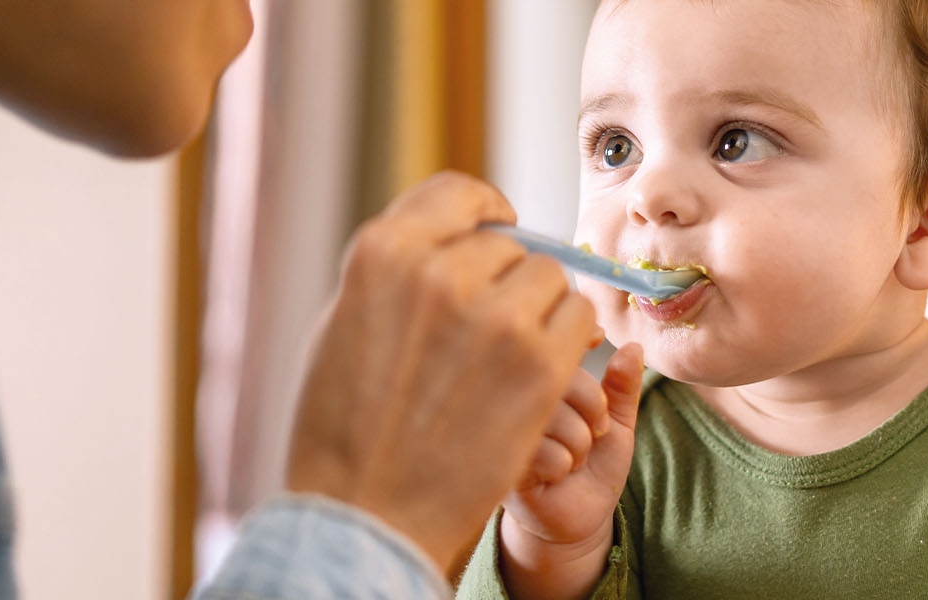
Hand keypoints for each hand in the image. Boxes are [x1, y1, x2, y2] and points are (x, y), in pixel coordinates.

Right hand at [284, 171, 599, 572]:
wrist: (367, 515)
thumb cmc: (346, 427)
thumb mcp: (348, 322)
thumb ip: (401, 273)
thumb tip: (453, 237)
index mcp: (383, 252)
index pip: (458, 192)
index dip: (484, 210)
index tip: (496, 230)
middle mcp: (441, 273)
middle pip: (510, 244)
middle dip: (507, 278)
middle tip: (491, 327)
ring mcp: (497, 317)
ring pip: (551, 279)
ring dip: (541, 311)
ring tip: (508, 358)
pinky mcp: (542, 365)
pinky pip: (580, 321)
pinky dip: (569, 342)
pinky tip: (537, 375)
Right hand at [499, 343, 644, 599]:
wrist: (577, 518)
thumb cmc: (594, 466)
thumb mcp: (616, 423)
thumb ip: (623, 387)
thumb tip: (634, 347)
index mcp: (541, 382)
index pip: (557, 342)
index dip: (580, 339)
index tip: (599, 340)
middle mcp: (516, 400)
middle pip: (559, 378)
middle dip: (593, 407)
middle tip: (596, 432)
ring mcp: (506, 431)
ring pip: (553, 417)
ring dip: (578, 444)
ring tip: (573, 458)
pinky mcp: (502, 463)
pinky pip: (542, 452)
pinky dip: (561, 466)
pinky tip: (554, 476)